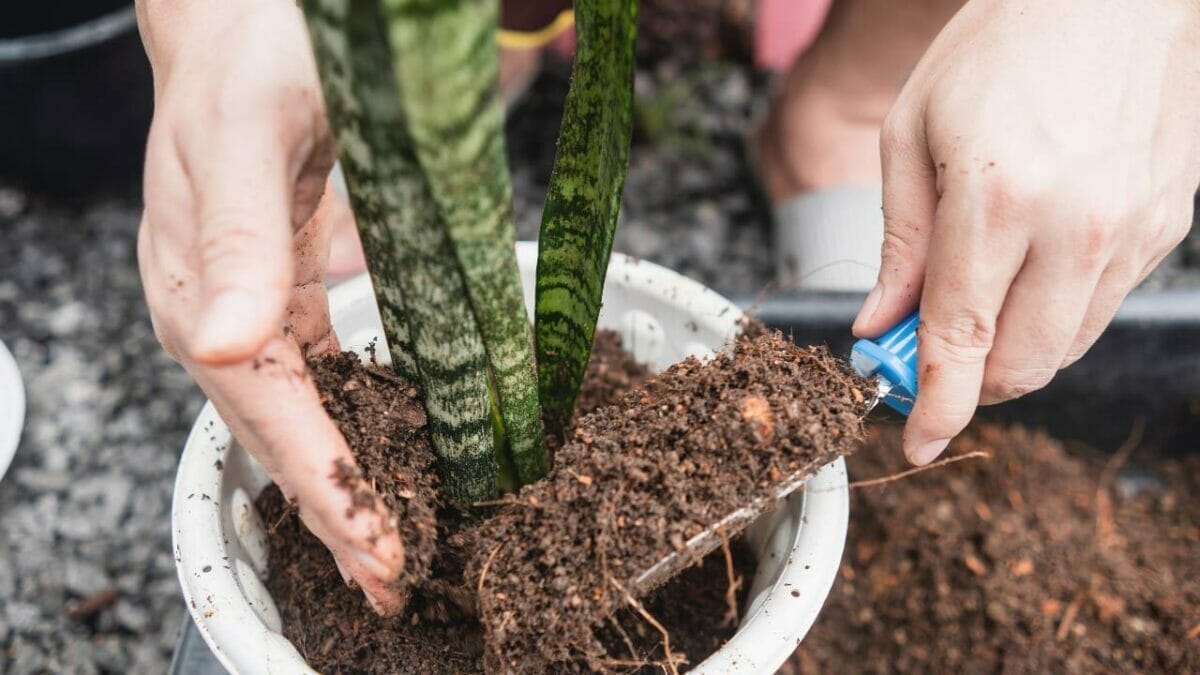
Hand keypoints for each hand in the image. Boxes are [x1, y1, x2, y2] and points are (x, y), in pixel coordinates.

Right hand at [136, 0, 405, 612]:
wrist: (249, 24)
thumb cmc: (249, 64)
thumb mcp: (244, 136)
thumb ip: (238, 237)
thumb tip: (226, 345)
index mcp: (197, 288)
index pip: (268, 411)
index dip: (326, 484)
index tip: (378, 546)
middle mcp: (217, 311)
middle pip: (279, 432)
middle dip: (338, 510)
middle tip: (393, 581)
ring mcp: (247, 305)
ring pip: (298, 415)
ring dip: (344, 484)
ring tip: (392, 548)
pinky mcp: (281, 290)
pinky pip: (315, 377)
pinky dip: (349, 427)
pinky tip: (383, 460)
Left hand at [854, 0, 1199, 464]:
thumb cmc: (998, 47)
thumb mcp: (912, 135)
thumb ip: (899, 245)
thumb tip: (879, 326)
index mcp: (999, 199)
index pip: (961, 339)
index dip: (935, 406)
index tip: (917, 445)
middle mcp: (1078, 226)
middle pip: (1021, 364)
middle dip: (967, 382)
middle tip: (926, 357)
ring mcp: (1134, 229)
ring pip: (1066, 346)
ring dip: (1012, 351)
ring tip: (976, 302)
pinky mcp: (1168, 225)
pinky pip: (1104, 305)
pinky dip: (1057, 313)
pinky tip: (1031, 266)